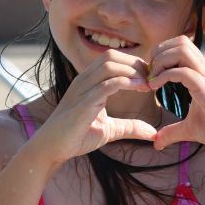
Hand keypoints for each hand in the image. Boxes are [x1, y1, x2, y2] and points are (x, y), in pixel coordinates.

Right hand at [36, 51, 156, 164]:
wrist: (52, 148)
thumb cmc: (76, 136)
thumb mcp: (110, 130)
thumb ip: (130, 127)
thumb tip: (152, 133)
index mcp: (89, 82)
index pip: (112, 59)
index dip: (133, 64)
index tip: (150, 78)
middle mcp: (84, 81)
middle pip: (112, 56)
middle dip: (135, 63)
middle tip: (152, 79)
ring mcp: (82, 90)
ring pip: (109, 66)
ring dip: (132, 71)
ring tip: (148, 84)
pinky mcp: (83, 103)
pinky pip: (106, 84)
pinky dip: (126, 82)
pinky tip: (139, 88)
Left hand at [147, 36, 204, 154]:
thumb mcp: (191, 129)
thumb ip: (173, 132)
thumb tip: (157, 142)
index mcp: (202, 73)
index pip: (180, 46)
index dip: (161, 55)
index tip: (151, 76)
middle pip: (180, 41)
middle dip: (159, 53)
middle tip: (150, 75)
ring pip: (181, 49)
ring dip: (161, 61)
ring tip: (153, 80)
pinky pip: (183, 71)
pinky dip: (165, 76)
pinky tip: (156, 88)